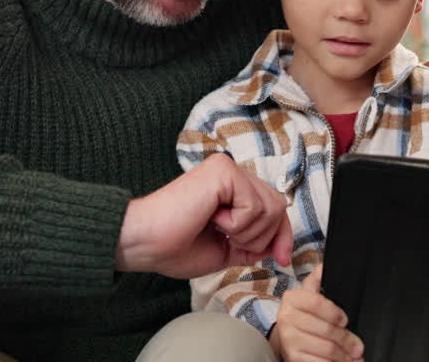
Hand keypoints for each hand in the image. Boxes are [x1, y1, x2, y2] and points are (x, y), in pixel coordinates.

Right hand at [115, 153, 293, 277]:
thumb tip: (280, 247)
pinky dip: (237, 224)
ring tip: (218, 229)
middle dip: (263, 238)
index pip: (274, 208)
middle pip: (278, 207)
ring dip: (247, 233)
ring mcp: (228, 169)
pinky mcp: (223, 170)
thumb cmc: (174, 247)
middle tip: (230, 242)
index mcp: (232, 191)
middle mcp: (232, 175)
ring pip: (271, 207)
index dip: (283, 235)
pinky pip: (254, 205)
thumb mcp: (225, 251)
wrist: (145, 243)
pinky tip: (212, 219)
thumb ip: (253, 245)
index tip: (282, 259)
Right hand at [269, 265, 363, 361]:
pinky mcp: (293, 358)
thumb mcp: (310, 294)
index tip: (346, 320)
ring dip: (344, 355)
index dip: (335, 313)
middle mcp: (286, 319)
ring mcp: (289, 340)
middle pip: (326, 330)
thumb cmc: (305, 314)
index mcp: (292, 299)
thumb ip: (318, 280)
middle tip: (359, 346)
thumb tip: (325, 267)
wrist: (287, 336)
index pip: (317, 302)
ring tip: (354, 356)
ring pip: (326, 348)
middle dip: (346, 340)